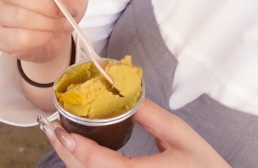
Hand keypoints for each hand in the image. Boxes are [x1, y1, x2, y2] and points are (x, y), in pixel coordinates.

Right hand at [0, 0, 88, 62]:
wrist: (63, 32)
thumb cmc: (63, 1)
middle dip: (46, 2)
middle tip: (66, 9)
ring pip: (18, 16)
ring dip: (49, 21)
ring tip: (63, 21)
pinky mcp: (0, 38)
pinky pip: (21, 38)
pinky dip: (44, 36)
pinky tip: (50, 33)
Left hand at [43, 100, 230, 167]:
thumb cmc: (204, 166)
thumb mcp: (182, 136)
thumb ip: (152, 117)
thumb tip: (127, 96)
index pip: (101, 164)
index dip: (77, 148)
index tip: (61, 130)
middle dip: (66, 151)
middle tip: (53, 128)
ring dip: (72, 161)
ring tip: (62, 138)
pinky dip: (85, 167)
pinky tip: (79, 154)